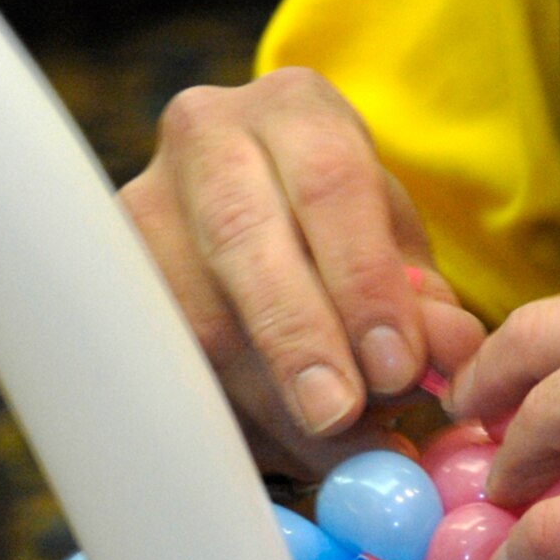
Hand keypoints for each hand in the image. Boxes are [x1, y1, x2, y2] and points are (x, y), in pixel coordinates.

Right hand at [121, 68, 484, 479]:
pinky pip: (159, 361)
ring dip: (265, 399)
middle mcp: (206, 138)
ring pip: (192, 312)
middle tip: (340, 416)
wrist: (258, 216)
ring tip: (331, 446)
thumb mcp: (398, 252)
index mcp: (295, 111)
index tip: (396, 367)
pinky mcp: (107, 278)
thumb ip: (430, 304)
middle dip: (296, 338)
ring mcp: (140, 205)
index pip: (329, 183)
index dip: (363, 280)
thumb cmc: (342, 234)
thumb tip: (453, 353)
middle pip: (242, 237)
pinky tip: (277, 448)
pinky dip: (225, 419)